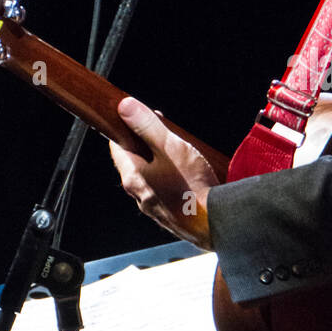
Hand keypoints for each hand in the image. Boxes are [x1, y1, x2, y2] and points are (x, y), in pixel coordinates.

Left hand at [109, 96, 218, 249]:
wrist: (214, 222)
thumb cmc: (191, 187)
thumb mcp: (169, 146)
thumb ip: (146, 126)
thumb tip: (125, 107)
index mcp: (132, 177)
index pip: (117, 147)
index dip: (126, 129)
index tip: (137, 118)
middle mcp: (139, 195)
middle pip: (135, 162)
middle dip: (148, 145)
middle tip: (166, 133)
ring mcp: (155, 207)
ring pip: (152, 177)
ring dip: (162, 163)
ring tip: (182, 154)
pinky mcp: (171, 215)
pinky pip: (166, 191)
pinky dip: (173, 180)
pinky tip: (190, 176)